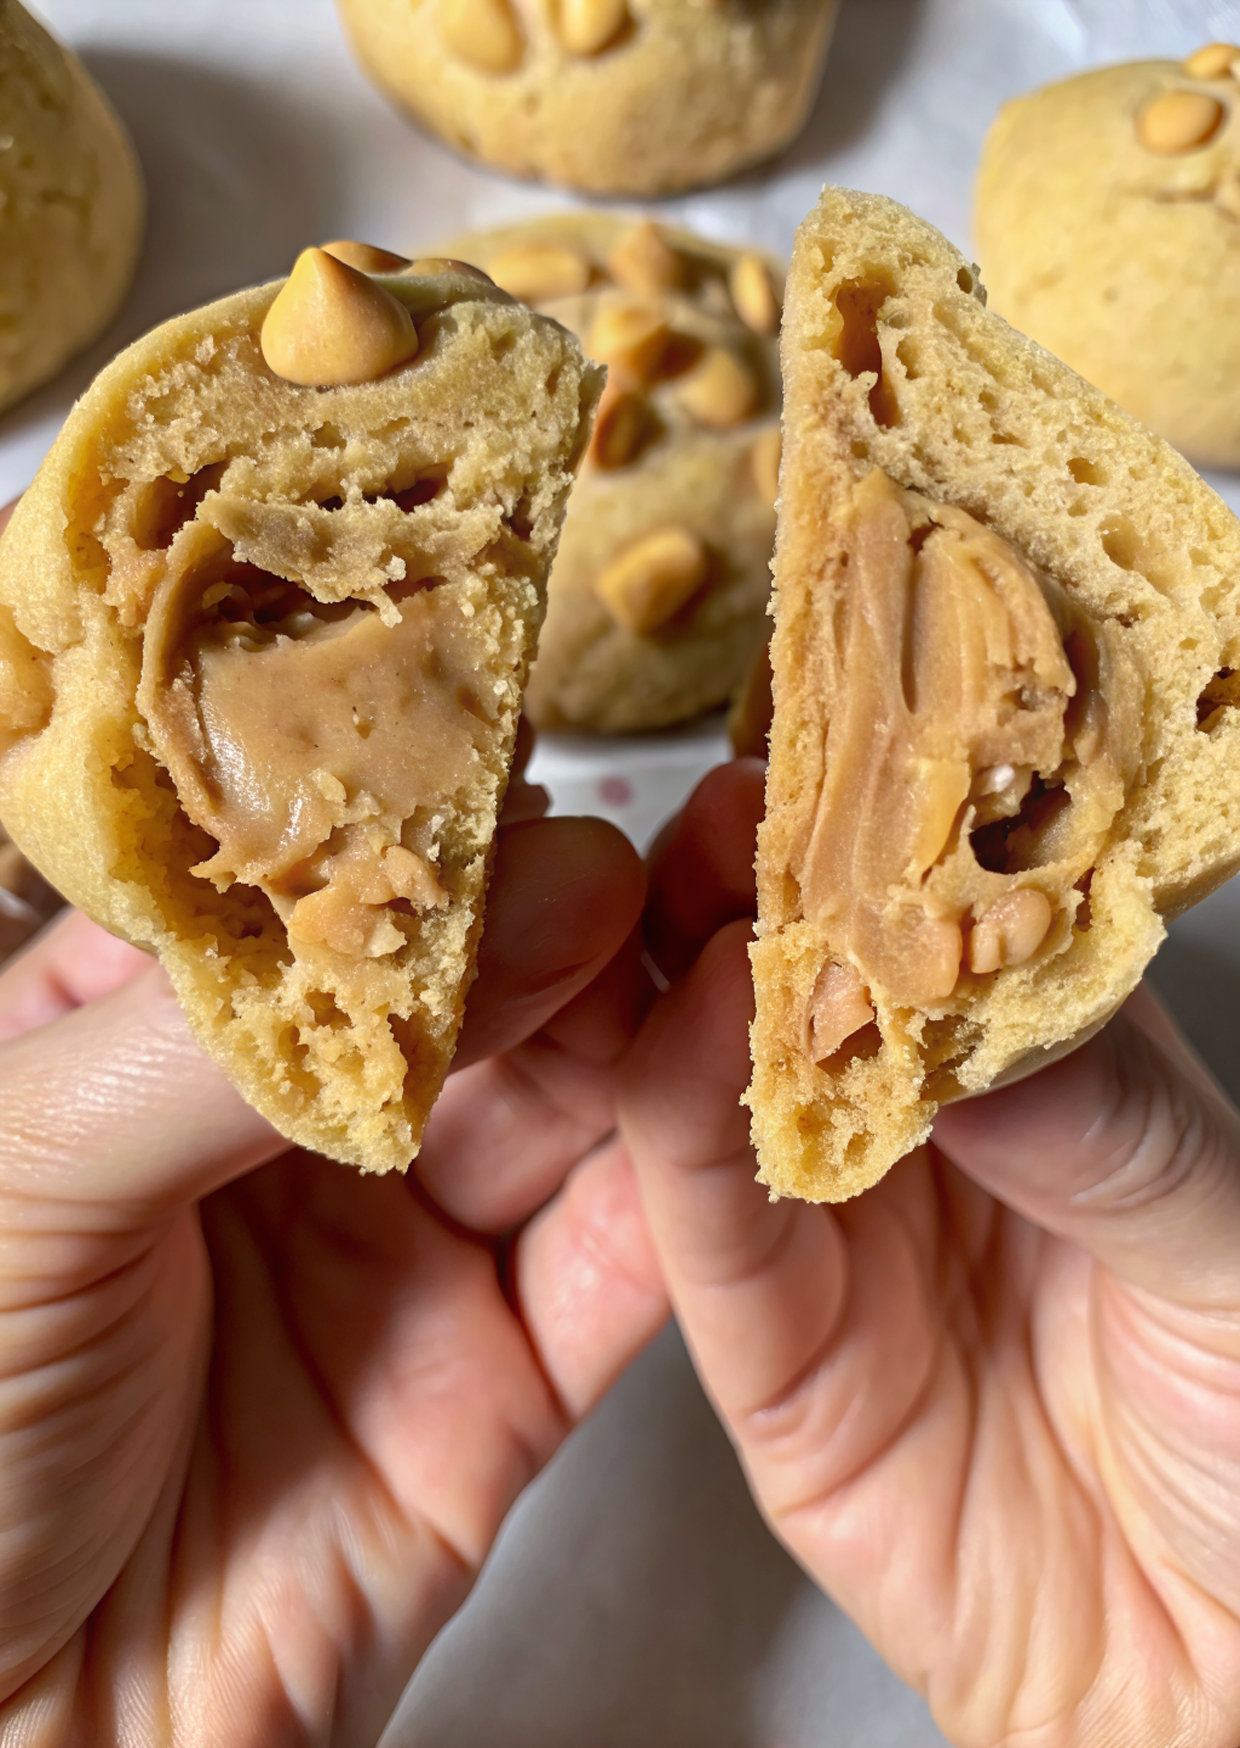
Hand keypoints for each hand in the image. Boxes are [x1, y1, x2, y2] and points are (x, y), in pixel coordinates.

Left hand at [0, 806, 666, 1744]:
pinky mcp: (512, 1375)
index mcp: (160, 1043)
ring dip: (657, 1020)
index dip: (413, 808)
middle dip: (569, 906)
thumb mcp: (39, 1169)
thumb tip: (508, 888)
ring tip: (729, 926)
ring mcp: (415, 1247)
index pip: (314, 889)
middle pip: (472, 984)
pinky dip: (700, 1178)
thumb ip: (256, 1030)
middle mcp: (303, 1130)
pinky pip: (629, 1261)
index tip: (517, 717)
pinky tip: (743, 1086)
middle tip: (661, 831)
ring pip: (571, 1101)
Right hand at [623, 759, 1239, 1747]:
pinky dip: (680, 1118)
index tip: (848, 731)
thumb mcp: (1224, 1245)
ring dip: (689, 973)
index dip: (889, 829)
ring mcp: (826, 1233)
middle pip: (802, 980)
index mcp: (1031, 1073)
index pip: (938, 922)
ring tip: (683, 878)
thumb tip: (978, 1004)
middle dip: (757, 879)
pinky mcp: (762, 1347)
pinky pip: (700, 1220)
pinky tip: (684, 1033)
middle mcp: (914, 1135)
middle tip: (733, 791)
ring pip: (719, 1076)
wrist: (1209, 1669)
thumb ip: (1109, 1119)